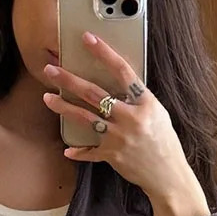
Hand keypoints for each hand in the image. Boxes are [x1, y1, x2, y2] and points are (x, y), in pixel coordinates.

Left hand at [42, 35, 210, 215]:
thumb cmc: (165, 142)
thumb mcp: (158, 114)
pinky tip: (68, 150)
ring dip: (63, 107)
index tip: (88, 39)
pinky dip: (78, 151)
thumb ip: (138, 101)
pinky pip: (89, 151)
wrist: (168, 175)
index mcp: (145, 103)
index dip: (104, 53)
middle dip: (69, 80)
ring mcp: (119, 137)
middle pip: (94, 93)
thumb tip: (118, 87)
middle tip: (51, 69)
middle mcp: (130, 117)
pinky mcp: (111, 155)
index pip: (122, 71)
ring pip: (84, 117)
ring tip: (48, 98)